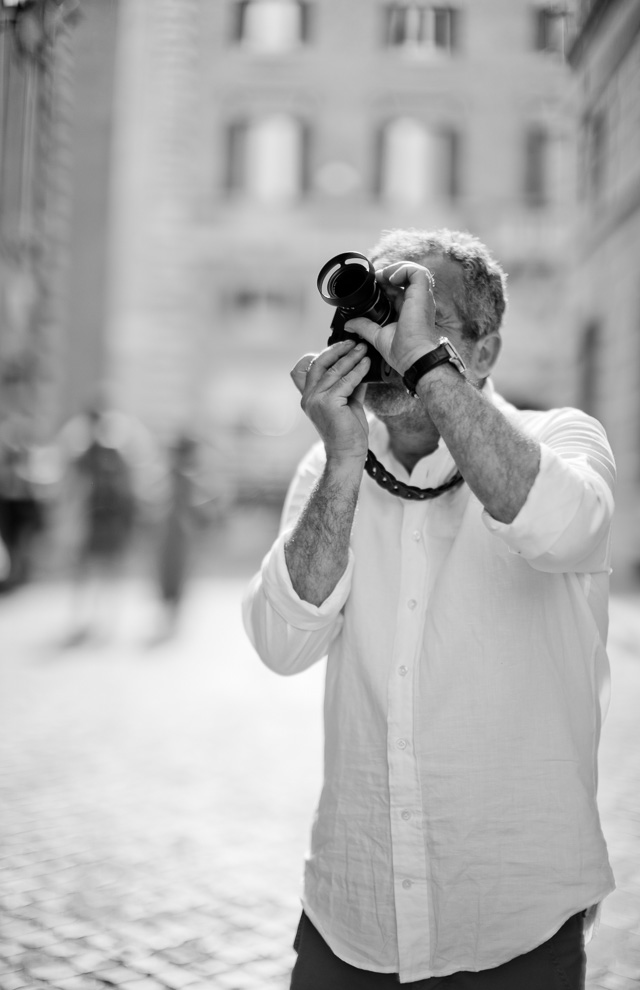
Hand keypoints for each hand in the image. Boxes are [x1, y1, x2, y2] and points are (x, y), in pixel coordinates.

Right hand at [290, 339, 369, 463]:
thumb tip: (359, 366)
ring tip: (363, 349)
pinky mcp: (328, 403)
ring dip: (351, 357)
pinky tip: (366, 364)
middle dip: (337, 350)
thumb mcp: (347, 403)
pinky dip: (358, 370)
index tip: (342, 346)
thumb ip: (349, 385)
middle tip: (353, 343)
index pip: (310, 368)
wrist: (348, 454)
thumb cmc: (348, 432)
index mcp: (309, 397)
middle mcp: (309, 398)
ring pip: (334, 371)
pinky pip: (346, 381)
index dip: (325, 354)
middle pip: (319, 364)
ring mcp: (316, 400)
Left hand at [345, 262, 439, 375]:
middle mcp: (416, 303)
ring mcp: (421, 298)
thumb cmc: (404, 352)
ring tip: (383, 276)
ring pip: (413, 271)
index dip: (385, 283)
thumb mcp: (378, 336)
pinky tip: (391, 278)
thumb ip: (364, 326)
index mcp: (408, 311)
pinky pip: (417, 272)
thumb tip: (349, 324)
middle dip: (388, 273)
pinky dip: (403, 269)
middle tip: (375, 279)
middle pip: (405, 278)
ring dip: (396, 269)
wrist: (413, 357)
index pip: (398, 290)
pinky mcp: (422, 294)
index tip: (373, 285)